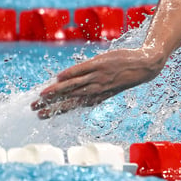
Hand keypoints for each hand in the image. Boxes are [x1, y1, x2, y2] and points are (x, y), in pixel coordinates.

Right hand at [31, 48, 162, 118]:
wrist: (146, 66)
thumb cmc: (127, 75)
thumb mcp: (111, 86)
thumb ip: (95, 89)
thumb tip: (76, 88)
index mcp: (99, 97)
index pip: (73, 106)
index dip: (57, 111)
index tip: (42, 115)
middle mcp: (97, 89)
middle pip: (69, 99)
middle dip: (51, 105)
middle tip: (34, 109)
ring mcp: (98, 77)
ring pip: (73, 86)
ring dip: (56, 91)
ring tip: (41, 97)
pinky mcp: (100, 64)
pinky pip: (82, 70)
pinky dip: (70, 74)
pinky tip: (58, 78)